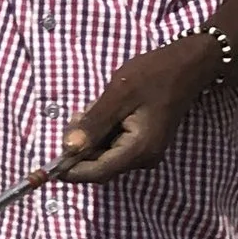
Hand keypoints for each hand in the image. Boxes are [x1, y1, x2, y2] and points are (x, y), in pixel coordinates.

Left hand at [58, 36, 222, 181]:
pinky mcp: (144, 144)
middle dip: (80, 149)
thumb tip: (68, 149)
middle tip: (75, 116)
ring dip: (90, 139)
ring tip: (90, 109)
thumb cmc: (154, 75)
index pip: (97, 172)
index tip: (49, 166)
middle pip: (100, 167)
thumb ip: (93, 123)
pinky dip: (102, 134)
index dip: (71, 171)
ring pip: (106, 156)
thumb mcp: (118, 95)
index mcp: (139, 149)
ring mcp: (146, 153)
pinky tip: (101, 111)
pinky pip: (115, 147)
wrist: (187, 66)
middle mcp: (143, 158)